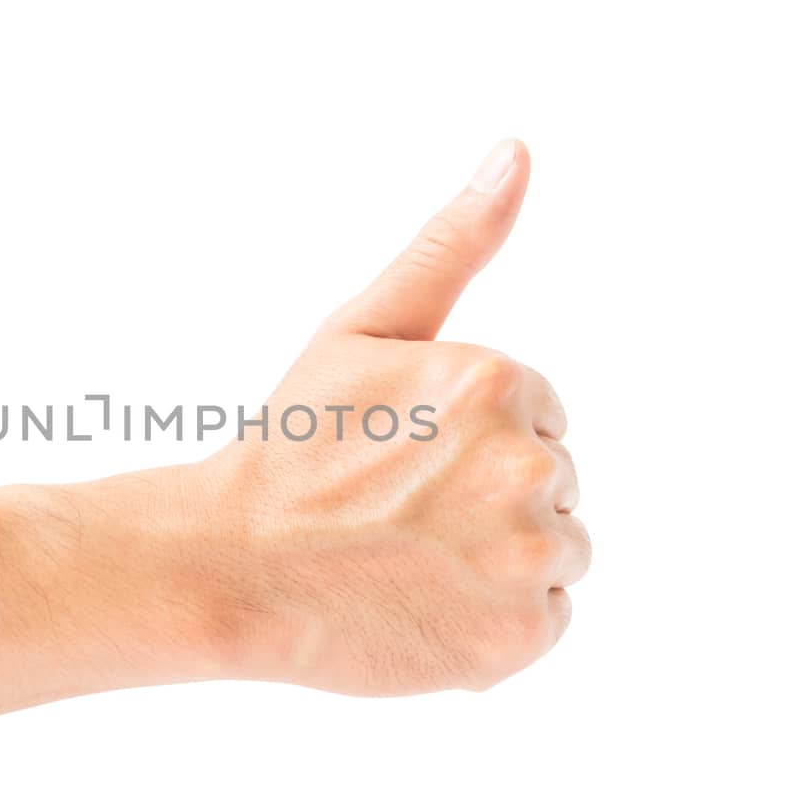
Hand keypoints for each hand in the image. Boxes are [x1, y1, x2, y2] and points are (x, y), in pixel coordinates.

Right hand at [195, 139, 589, 693]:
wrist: (230, 566)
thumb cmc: (290, 447)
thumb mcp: (365, 326)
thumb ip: (452, 243)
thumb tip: (518, 150)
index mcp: (503, 381)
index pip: (538, 418)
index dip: (467, 444)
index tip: (400, 462)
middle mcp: (532, 463)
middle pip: (554, 486)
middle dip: (489, 501)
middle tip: (397, 516)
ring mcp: (529, 555)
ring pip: (556, 555)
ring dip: (500, 562)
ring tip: (410, 562)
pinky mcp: (521, 635)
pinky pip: (545, 622)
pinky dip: (497, 623)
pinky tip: (426, 606)